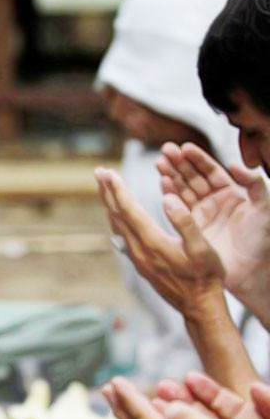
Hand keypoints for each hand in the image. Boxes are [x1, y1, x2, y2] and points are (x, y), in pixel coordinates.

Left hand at [95, 166, 226, 317]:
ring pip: (117, 226)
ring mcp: (137, 258)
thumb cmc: (206, 277)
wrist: (198, 306)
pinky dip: (116, 218)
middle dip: (107, 192)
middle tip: (98, 172)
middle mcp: (139, 250)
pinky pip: (121, 235)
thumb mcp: (203, 249)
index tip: (107, 172)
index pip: (129, 211)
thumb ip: (185, 223)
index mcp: (153, 243)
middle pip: (117, 216)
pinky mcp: (139, 263)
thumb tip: (167, 199)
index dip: (117, 190)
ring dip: (110, 204)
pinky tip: (116, 213)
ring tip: (103, 187)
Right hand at [157, 142, 269, 303]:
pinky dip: (169, 195)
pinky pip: (178, 207)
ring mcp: (201, 213)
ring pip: (183, 189)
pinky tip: (162, 183)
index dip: (198, 158)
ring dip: (170, 175)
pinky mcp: (191, 227)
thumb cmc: (261, 241)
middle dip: (180, 163)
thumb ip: (254, 184)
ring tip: (159, 163)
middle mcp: (215, 201)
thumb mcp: (264, 209)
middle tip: (166, 150)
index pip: (212, 171)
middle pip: (194, 177)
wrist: (250, 271)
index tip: (185, 147)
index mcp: (233, 193)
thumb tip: (234, 165)